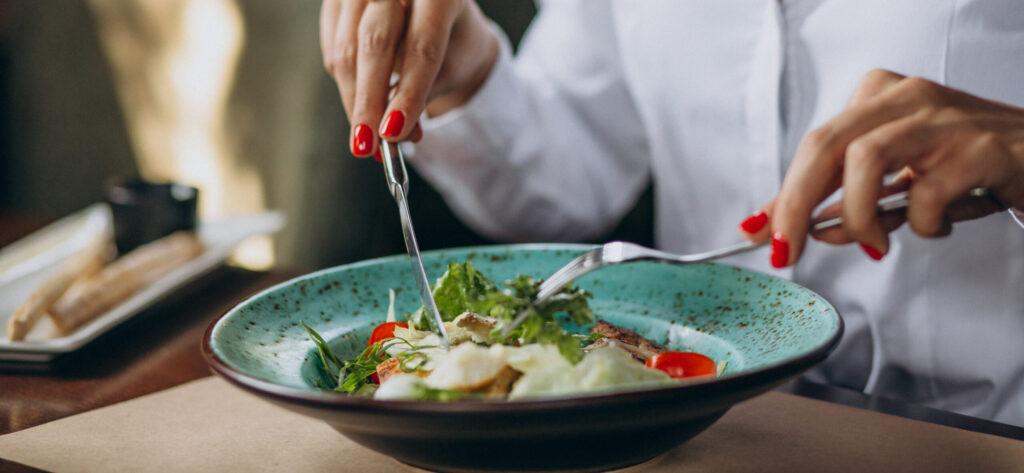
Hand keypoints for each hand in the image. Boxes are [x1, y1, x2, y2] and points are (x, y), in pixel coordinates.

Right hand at [320, 0, 498, 157]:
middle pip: (376, 40)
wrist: (440, 15)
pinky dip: (344, 85)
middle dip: (369, 99)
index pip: (423, 45)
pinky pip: (332, 49)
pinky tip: (361, 108)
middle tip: (367, 145)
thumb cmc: (453, 42)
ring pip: (346, 48)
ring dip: (353, 99)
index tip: (393, 133)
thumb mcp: (452, 66)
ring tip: (366, 139)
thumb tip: (394, 133)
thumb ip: (425, 92)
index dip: (407, 92)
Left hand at [738, 69, 1023, 266]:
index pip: (814, 145)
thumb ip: (839, 199)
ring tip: (875, 243)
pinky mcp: (979, 147)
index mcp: (879, 98)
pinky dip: (922, 224)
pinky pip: (927, 193)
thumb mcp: (895, 178)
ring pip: (865, 159)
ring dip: (857, 216)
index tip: (760, 233)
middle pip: (825, 145)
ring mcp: (943, 119)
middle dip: (797, 205)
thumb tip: (781, 228)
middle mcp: (906, 98)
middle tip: (791, 249)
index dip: (783, 194)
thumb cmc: (964, 166)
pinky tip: (938, 226)